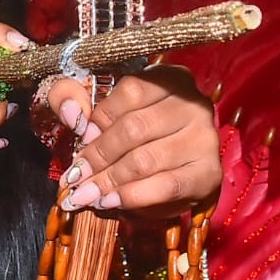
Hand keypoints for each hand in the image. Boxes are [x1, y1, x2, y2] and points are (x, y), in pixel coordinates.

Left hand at [46, 66, 220, 212]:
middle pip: (136, 128)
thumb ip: (72, 96)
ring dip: (109, 180)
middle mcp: (194, 104)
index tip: (79, 139)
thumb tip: (71, 112)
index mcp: (170, 79)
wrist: (172, 173)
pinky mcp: (208, 173)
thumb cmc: (132, 135)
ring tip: (84, 194)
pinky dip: (132, 196)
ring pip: (147, 159)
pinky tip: (110, 201)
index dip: (100, 117)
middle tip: (74, 176)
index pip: (131, 91)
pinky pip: (166, 186)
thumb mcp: (99, 107)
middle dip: (98, 155)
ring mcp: (205, 139)